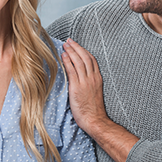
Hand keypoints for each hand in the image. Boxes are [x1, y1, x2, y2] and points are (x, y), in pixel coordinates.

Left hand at [62, 38, 138, 161]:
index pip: (91, 60)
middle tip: (69, 40)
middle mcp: (92, 78)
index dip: (83, 51)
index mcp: (97, 79)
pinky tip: (63, 55)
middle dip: (76, 47)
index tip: (77, 46)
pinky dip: (68, 61)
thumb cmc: (93, 111)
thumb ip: (88, 84)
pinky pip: (72, 70)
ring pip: (78, 61)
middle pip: (85, 57)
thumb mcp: (93, 93)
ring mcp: (85, 82)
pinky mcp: (77, 87)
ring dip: (71, 51)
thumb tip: (79, 79)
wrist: (95, 120)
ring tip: (64, 45)